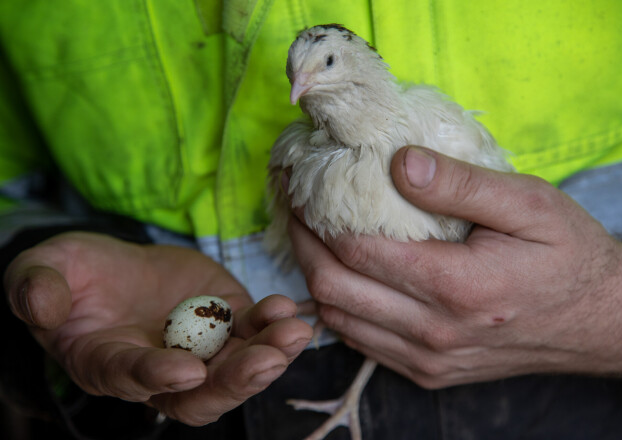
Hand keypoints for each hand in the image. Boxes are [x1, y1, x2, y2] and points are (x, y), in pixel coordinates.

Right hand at [3, 232, 311, 424]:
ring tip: (294, 332)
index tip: (186, 368)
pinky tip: (285, 309)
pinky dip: (271, 325)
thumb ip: (36, 288)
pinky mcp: (226, 323)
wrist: (117, 265)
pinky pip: (253, 333)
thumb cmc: (75, 273)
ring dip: (269, 356)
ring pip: (236, 370)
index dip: (157, 377)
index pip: (133, 379)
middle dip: (235, 381)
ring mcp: (199, 349)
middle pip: (200, 394)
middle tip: (267, 360)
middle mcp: (160, 370)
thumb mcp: (44, 270)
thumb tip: (42, 307)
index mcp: (109, 365)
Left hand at [288, 146, 621, 388]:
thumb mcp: (527, 205)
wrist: (600, 322)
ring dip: (314, 278)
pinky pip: (363, 343)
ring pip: (340, 321)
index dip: (317, 215)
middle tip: (294, 209)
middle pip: (334, 288)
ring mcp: (428, 359)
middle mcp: (434, 332)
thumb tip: (398, 162)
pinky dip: (341, 309)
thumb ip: (459, 184)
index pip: (355, 249)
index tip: (301, 185)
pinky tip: (342, 277)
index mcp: (455, 286)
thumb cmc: (568, 255)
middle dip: (302, 246)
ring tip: (309, 238)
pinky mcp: (429, 373)